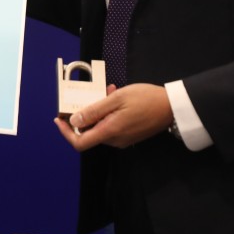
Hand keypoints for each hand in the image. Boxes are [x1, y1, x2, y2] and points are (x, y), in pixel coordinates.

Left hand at [54, 83, 172, 150]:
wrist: (173, 106)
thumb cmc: (146, 100)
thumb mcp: (117, 99)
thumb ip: (94, 110)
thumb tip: (74, 121)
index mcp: (110, 132)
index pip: (79, 142)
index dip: (65, 132)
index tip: (59, 118)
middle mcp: (115, 140)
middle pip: (88, 132)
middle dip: (84, 113)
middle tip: (88, 94)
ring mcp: (123, 138)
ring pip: (100, 126)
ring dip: (97, 109)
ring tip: (107, 91)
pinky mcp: (129, 134)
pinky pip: (111, 125)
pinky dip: (108, 112)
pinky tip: (114, 97)